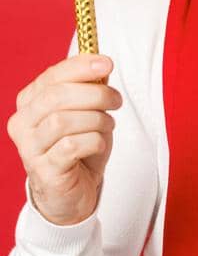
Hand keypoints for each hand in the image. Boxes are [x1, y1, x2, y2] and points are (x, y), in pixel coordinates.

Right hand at [6, 54, 120, 225]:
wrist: (72, 191)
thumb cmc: (80, 147)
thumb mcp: (87, 112)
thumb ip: (90, 88)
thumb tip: (101, 64)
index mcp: (30, 103)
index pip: (51, 77)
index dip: (80, 67)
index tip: (107, 63)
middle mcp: (22, 124)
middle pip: (56, 97)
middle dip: (95, 94)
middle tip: (116, 100)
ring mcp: (30, 148)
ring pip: (63, 121)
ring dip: (96, 120)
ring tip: (107, 126)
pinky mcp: (44, 170)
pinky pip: (71, 146)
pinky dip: (94, 141)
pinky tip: (98, 144)